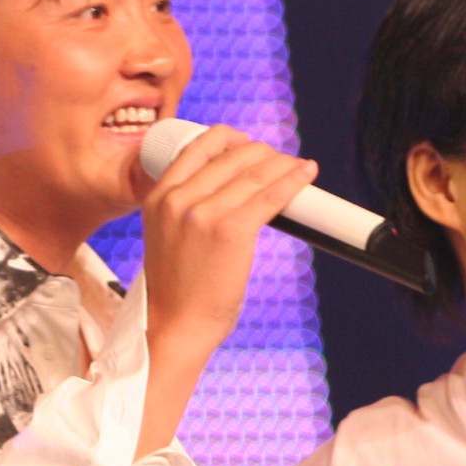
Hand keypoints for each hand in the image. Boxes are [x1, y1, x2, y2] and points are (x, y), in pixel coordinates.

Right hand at [139, 125, 316, 347]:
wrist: (174, 326)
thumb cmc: (176, 290)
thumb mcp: (166, 236)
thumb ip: (185, 209)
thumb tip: (230, 190)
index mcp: (159, 196)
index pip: (199, 146)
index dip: (231, 138)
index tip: (249, 145)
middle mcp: (178, 199)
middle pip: (232, 155)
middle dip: (264, 153)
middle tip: (281, 162)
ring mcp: (203, 213)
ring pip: (254, 171)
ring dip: (283, 164)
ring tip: (298, 167)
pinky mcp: (230, 231)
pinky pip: (270, 195)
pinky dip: (293, 181)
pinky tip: (306, 174)